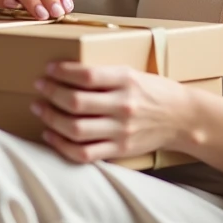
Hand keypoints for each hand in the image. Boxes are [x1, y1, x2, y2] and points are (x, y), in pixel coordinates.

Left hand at [31, 62, 190, 163]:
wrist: (182, 118)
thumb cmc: (155, 91)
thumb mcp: (133, 73)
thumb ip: (105, 75)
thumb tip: (68, 73)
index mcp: (126, 81)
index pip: (87, 76)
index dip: (63, 72)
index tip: (49, 69)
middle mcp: (122, 106)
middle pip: (76, 103)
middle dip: (51, 94)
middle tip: (40, 86)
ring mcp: (120, 131)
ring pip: (75, 129)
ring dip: (51, 118)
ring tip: (40, 108)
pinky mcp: (119, 149)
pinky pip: (84, 153)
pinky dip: (62, 145)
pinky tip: (51, 135)